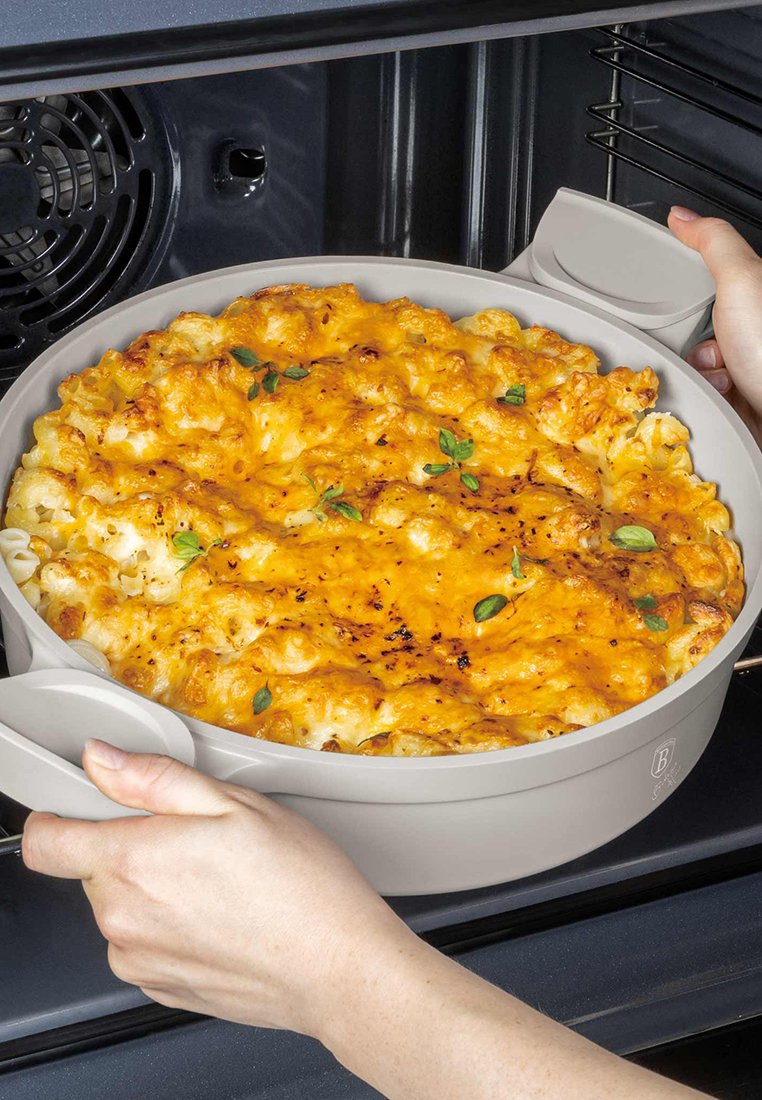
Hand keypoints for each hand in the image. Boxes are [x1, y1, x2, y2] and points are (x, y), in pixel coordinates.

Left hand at [21, 739, 408, 1035]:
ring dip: (154, 890)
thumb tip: (103, 759)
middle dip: (134, 846)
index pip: (46, 841)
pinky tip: (224, 916)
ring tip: (221, 882)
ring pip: (123, 907)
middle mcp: (123, 919)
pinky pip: (147, 944)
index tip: (87, 807)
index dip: (60, 816)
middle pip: (95, 869)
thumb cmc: (300, 885)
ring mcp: (141, 960)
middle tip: (199, 839)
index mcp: (133, 863)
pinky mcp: (163, 987)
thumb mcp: (235, 803)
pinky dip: (173, 927)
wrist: (339, 967)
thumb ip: (154, 779)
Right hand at [669, 206, 761, 442]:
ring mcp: (746, 368)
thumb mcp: (743, 279)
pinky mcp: (736, 401)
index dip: (695, 293)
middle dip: (695, 341)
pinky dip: (703, 395)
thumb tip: (683, 216)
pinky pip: (699, 393)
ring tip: (722, 376)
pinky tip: (722, 395)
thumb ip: (714, 242)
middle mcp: (753, 332)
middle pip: (699, 329)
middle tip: (714, 346)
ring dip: (700, 373)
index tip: (682, 301)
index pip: (713, 286)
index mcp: (756, 298)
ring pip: (696, 365)